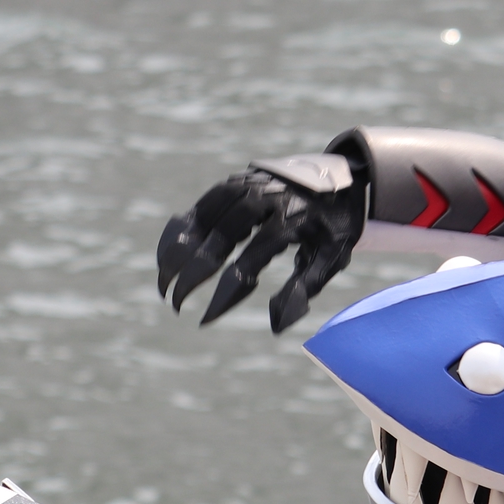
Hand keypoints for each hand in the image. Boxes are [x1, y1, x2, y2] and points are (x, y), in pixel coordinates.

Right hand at [157, 163, 364, 331]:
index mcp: (289, 220)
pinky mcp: (232, 183)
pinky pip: (198, 208)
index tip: (204, 320)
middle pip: (217, 239)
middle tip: (175, 304)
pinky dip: (180, 232)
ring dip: (177, 251)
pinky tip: (168, 256)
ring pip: (200, 220)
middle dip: (191, 275)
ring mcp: (244, 187)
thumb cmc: (334, 227)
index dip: (224, 296)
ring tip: (164, 282)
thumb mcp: (330, 258)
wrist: (340, 178)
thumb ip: (303, 289)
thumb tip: (275, 326)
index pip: (247, 264)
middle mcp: (262, 199)